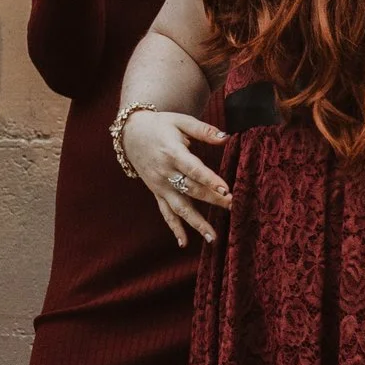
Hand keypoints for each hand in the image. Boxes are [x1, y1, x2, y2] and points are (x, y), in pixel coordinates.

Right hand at [122, 107, 230, 246]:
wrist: (131, 134)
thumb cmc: (160, 125)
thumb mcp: (181, 121)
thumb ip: (204, 130)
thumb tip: (227, 138)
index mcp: (173, 153)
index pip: (194, 170)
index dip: (210, 181)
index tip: (227, 191)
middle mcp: (165, 173)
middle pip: (192, 190)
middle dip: (213, 200)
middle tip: (233, 207)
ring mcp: (160, 185)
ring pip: (179, 208)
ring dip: (196, 223)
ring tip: (212, 237)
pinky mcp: (156, 192)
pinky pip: (165, 213)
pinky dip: (174, 228)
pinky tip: (184, 243)